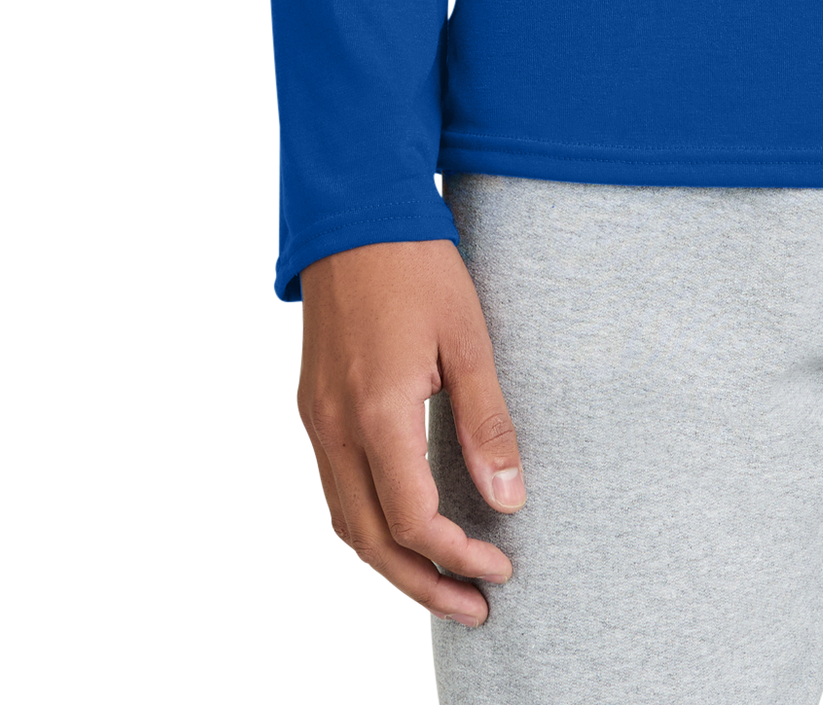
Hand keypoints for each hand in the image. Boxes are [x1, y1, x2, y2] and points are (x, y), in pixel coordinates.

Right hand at [296, 238, 524, 624]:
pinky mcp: (313, 406)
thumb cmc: (418, 265)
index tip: (502, 565)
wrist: (354, 212)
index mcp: (377, 412)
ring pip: (346, 520)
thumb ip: (485, 422)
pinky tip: (406, 527)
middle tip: (474, 608)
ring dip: (392, 562)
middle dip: (422, 583)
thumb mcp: (468, 337)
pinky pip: (336, 487)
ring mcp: (316, 418)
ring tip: (443, 584)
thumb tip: (509, 500)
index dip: (457, 553)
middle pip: (370, 539)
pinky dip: (371, 523)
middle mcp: (334, 426)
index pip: (412, 518)